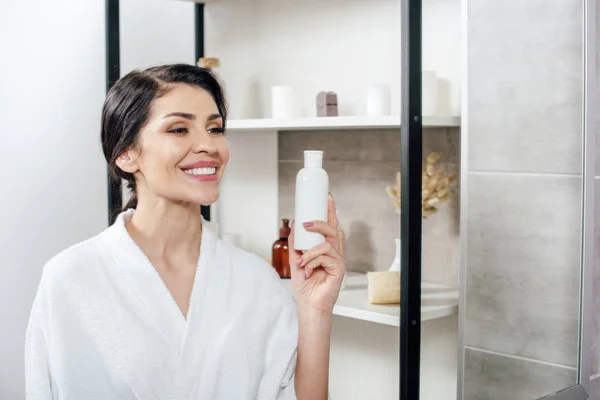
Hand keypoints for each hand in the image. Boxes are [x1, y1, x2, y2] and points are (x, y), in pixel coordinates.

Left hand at [288, 193, 345, 313]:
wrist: (309, 304)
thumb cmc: (306, 285)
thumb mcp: (296, 259)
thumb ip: (296, 244)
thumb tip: (294, 225)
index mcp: (326, 249)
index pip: (331, 226)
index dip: (330, 211)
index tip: (327, 197)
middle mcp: (334, 252)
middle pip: (333, 229)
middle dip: (320, 223)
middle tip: (306, 223)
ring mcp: (338, 260)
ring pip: (326, 244)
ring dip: (309, 252)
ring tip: (302, 263)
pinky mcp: (339, 268)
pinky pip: (325, 257)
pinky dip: (312, 262)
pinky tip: (308, 271)